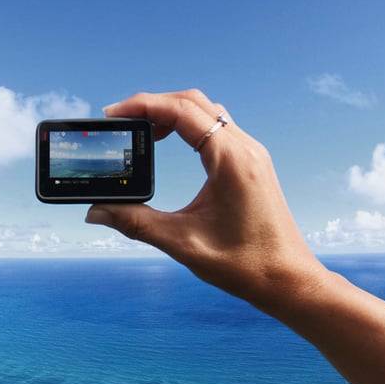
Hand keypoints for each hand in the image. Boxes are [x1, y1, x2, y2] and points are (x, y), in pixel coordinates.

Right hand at [85, 89, 327, 312]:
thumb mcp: (183, 243)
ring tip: (143, 131)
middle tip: (123, 121)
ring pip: (207, 112)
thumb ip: (135, 223)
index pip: (181, 111)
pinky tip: (171, 143)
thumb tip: (95, 211)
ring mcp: (252, 155)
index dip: (143, 106)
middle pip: (193, 102)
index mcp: (231, 161)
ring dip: (173, 113)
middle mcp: (245, 149)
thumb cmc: (245, 265)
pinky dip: (190, 126)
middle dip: (154, 104)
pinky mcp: (252, 165)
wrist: (289, 280)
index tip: (113, 114)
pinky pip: (218, 128)